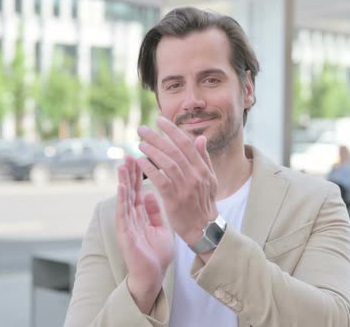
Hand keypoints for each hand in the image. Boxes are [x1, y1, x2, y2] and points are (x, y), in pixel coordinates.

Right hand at [115, 156, 173, 313]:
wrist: (153, 274)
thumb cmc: (156, 253)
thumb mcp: (160, 227)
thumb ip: (154, 211)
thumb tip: (149, 194)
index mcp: (141, 214)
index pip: (139, 189)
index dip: (139, 174)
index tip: (139, 157)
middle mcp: (132, 217)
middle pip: (130, 191)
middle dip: (129, 173)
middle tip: (128, 155)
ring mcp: (127, 224)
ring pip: (124, 199)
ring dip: (123, 182)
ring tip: (122, 166)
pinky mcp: (125, 234)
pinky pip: (124, 214)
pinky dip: (122, 200)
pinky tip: (122, 187)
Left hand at [136, 116, 218, 245]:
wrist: (204, 229)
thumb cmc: (204, 203)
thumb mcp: (210, 179)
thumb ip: (204, 158)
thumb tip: (200, 138)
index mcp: (203, 169)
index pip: (186, 144)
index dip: (172, 130)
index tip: (160, 120)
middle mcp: (195, 176)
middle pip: (174, 151)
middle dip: (157, 137)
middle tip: (142, 129)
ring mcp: (186, 188)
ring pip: (167, 164)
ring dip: (152, 151)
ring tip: (140, 143)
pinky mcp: (175, 200)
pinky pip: (161, 181)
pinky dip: (150, 170)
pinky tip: (140, 162)